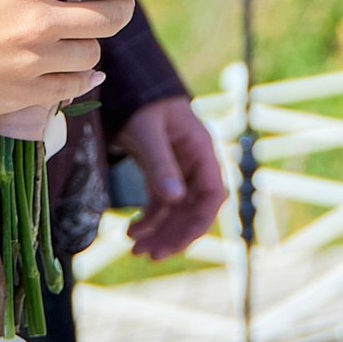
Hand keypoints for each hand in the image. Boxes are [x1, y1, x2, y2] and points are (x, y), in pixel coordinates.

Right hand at [0, 0, 155, 127]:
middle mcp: (40, 21)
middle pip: (113, 15)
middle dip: (120, 4)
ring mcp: (36, 63)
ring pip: (95, 52)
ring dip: (92, 40)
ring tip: (77, 33)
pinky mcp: (25, 96)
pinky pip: (76, 86)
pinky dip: (82, 76)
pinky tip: (75, 68)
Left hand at [119, 97, 229, 258]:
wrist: (131, 86)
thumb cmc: (142, 103)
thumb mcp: (149, 131)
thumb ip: (161, 164)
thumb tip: (174, 199)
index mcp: (201, 151)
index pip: (212, 195)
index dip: (199, 222)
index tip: (177, 243)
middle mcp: (195, 165)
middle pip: (194, 209)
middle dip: (174, 235)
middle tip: (149, 255)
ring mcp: (179, 171)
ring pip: (176, 212)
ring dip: (159, 233)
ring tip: (135, 250)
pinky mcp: (163, 174)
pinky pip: (160, 205)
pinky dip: (147, 221)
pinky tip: (129, 232)